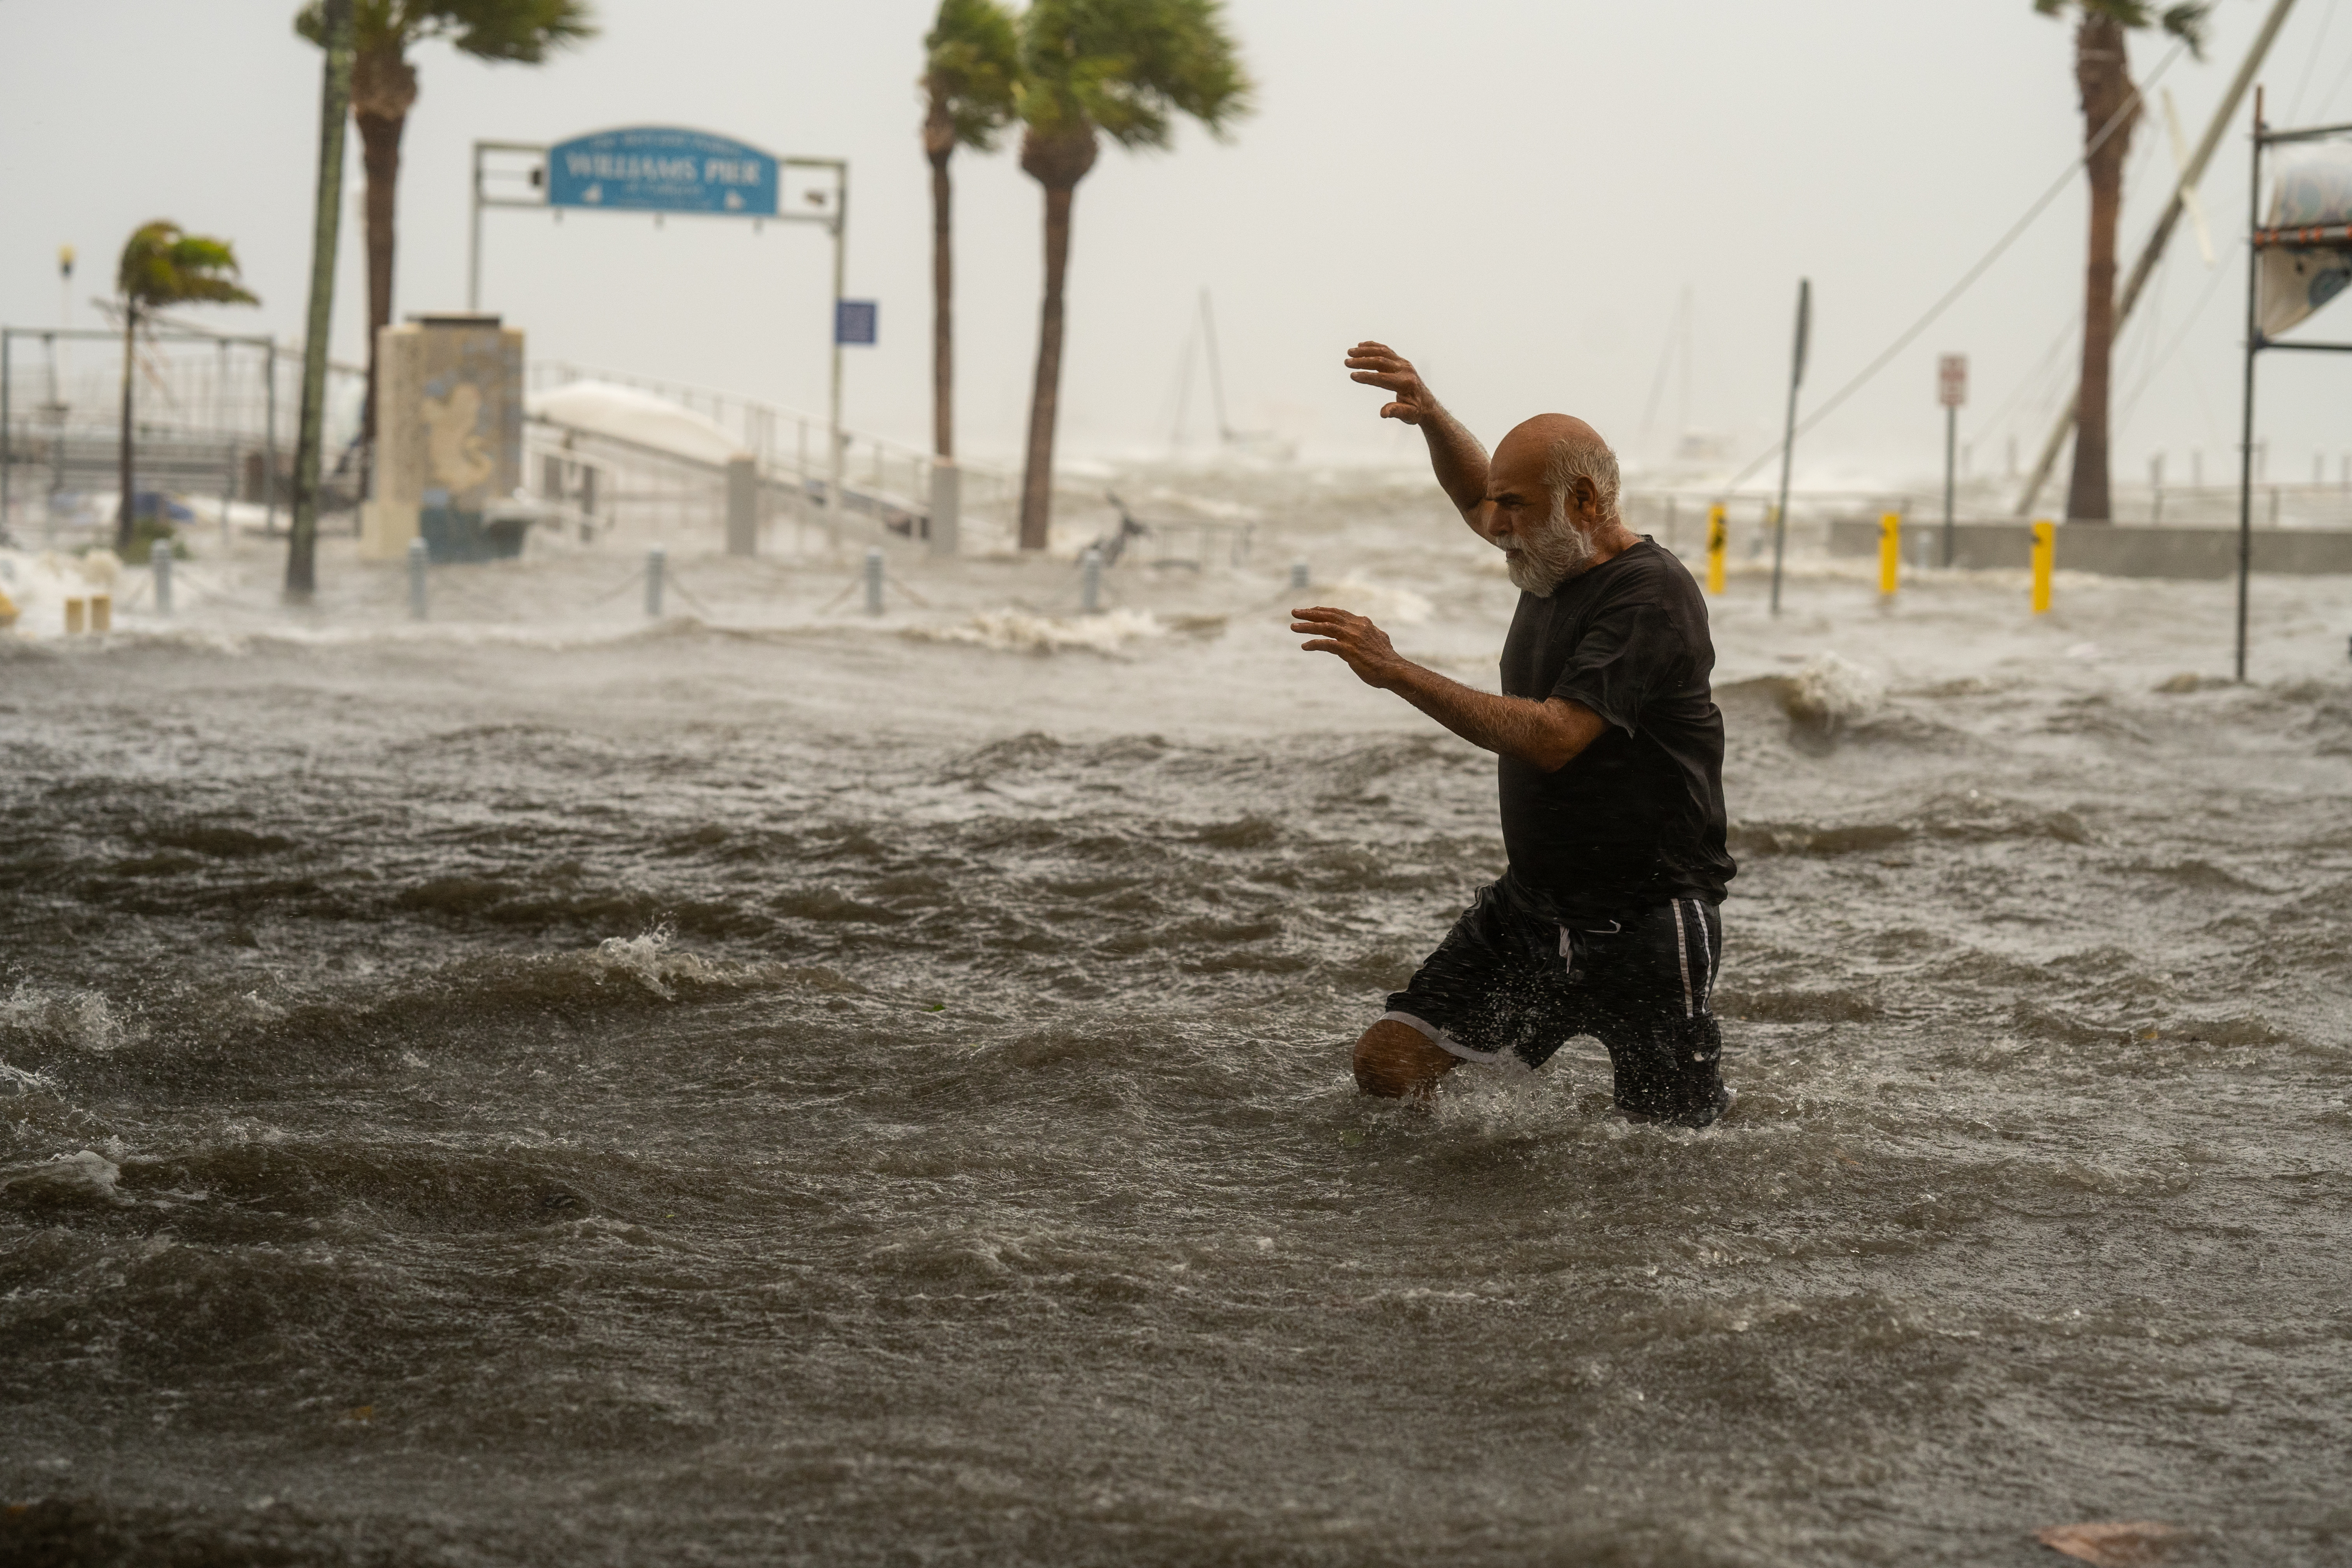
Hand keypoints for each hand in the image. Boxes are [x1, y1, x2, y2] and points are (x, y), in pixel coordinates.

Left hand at [1291, 605, 1406, 688]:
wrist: (1394, 670)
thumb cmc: (1386, 659)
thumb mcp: (1380, 639)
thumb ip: (1373, 632)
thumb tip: (1373, 629)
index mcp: (1362, 623)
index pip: (1338, 613)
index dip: (1322, 610)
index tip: (1310, 610)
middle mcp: (1356, 627)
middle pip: (1328, 616)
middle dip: (1310, 613)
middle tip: (1294, 612)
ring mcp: (1352, 638)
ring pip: (1325, 627)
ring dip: (1307, 626)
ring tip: (1293, 627)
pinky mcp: (1349, 650)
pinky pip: (1327, 644)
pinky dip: (1314, 643)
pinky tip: (1304, 646)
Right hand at [1344, 341, 1438, 425]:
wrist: (1427, 403)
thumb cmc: (1415, 410)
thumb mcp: (1408, 414)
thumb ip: (1396, 411)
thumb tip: (1383, 413)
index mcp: (1405, 383)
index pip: (1382, 378)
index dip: (1367, 376)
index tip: (1353, 376)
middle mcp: (1405, 370)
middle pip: (1381, 361)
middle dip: (1362, 361)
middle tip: (1347, 362)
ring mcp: (1403, 363)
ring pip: (1383, 352)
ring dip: (1365, 351)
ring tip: (1350, 352)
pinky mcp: (1401, 361)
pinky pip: (1386, 350)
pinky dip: (1373, 346)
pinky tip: (1361, 345)